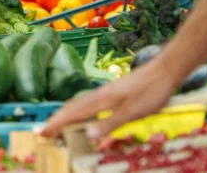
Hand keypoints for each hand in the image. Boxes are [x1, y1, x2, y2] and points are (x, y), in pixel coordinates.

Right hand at [40, 61, 178, 138]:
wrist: (164, 71)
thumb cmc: (151, 92)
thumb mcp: (133, 112)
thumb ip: (110, 123)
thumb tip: (89, 135)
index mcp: (100, 100)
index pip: (72, 113)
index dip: (56, 123)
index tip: (43, 132)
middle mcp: (98, 95)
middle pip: (71, 107)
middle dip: (56, 119)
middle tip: (44, 132)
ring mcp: (104, 92)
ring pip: (78, 104)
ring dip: (65, 115)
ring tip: (58, 125)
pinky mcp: (111, 93)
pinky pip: (87, 103)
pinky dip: (77, 111)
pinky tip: (82, 116)